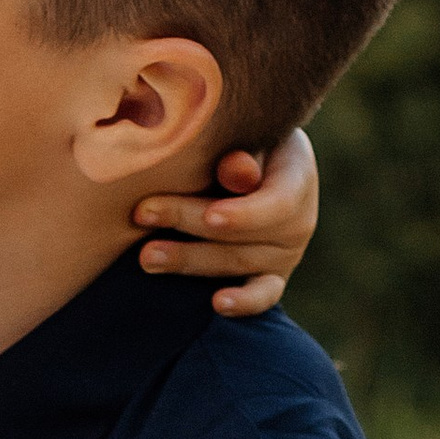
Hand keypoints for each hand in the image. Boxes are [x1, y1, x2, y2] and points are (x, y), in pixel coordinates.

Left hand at [133, 127, 318, 313]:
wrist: (253, 160)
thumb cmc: (242, 139)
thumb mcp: (248, 134)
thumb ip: (243, 153)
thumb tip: (236, 171)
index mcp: (296, 180)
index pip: (277, 205)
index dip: (245, 214)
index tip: (211, 217)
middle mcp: (297, 224)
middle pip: (244, 235)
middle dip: (188, 223)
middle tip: (142, 213)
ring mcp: (283, 256)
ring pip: (236, 264)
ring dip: (189, 260)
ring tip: (146, 256)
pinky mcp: (269, 278)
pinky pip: (262, 296)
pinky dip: (243, 303)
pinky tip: (217, 304)